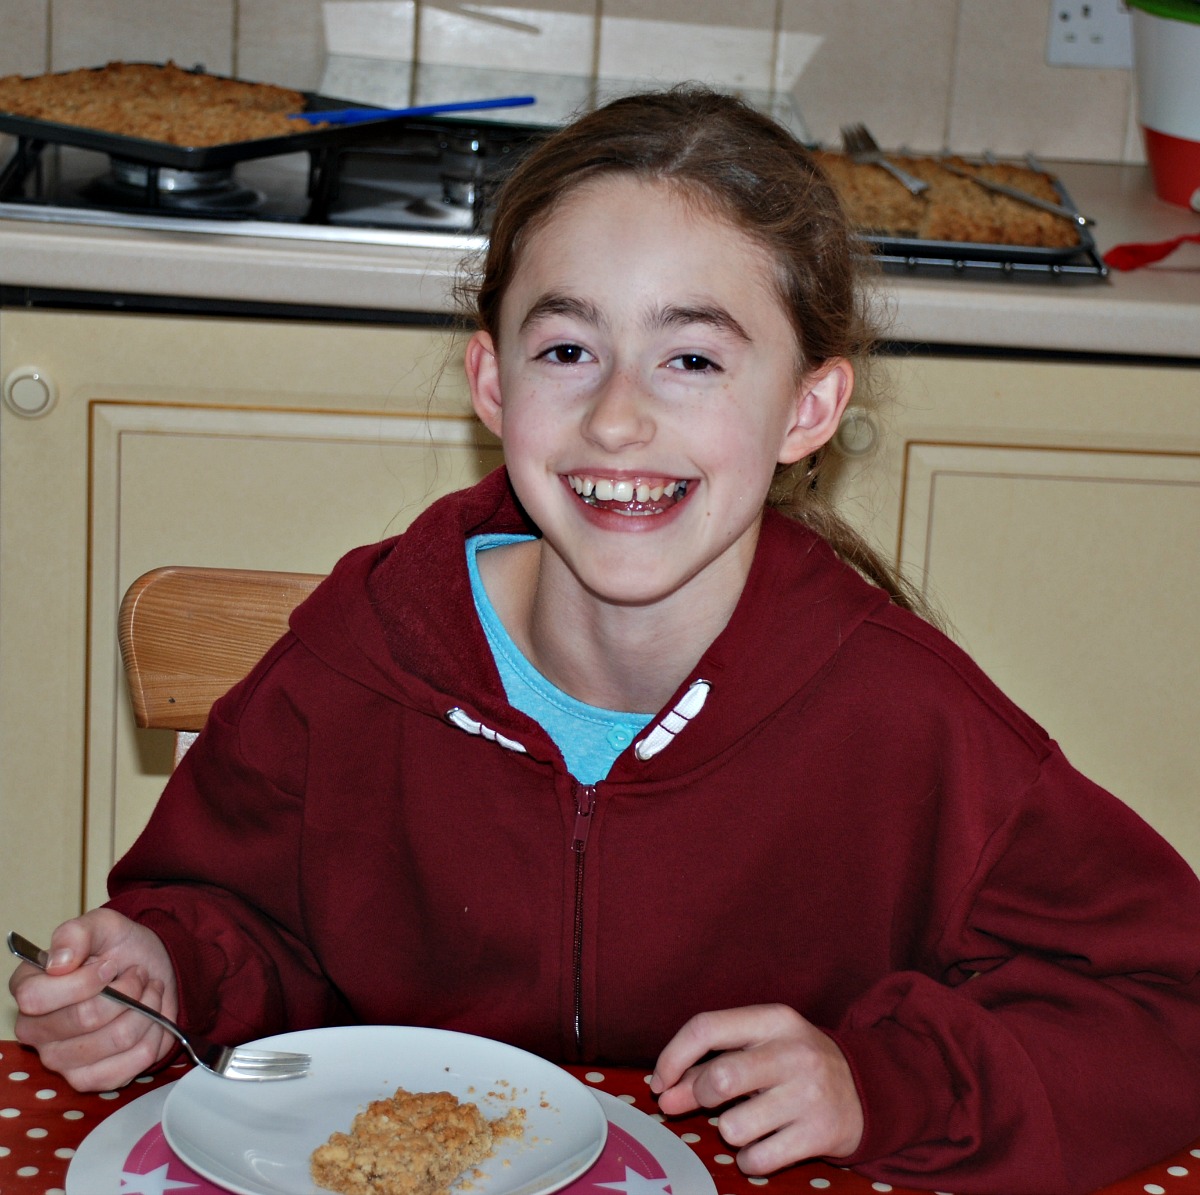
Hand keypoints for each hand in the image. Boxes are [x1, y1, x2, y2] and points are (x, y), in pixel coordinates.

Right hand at [8, 909, 178, 1091]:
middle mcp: (35, 1030)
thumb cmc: (118, 949)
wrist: (149, 971)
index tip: (110, 965)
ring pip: (117, 1039)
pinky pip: (130, 1065)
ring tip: (147, 992)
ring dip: (146, 1009)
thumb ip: (76, 933)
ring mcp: (60, 1060)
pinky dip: (154, 1035)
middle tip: (137, 976)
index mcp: (28, 989)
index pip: (36, 998)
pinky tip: (150, 1018)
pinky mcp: (89, 1080)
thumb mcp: (102, 925)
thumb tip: (59, 963)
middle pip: (84, 1019)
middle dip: (127, 990)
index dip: (83, 981)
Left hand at [649, 1004, 863, 1173]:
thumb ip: (707, 1067)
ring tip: (750, 1122)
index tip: (661, 1081)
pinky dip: (749, 1160)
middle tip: (711, 1102)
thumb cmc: (795, 1066)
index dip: (672, 1057)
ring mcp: (809, 1094)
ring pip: (733, 1126)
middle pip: (719, 1078)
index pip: (706, 1027)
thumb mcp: (759, 1049)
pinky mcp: (819, 1134)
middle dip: (701, 1096)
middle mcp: (792, 1052)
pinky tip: (763, 1145)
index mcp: (773, 1019)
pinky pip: (756, 1160)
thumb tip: (664, 1094)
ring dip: (729, 1131)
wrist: (867, 1090)